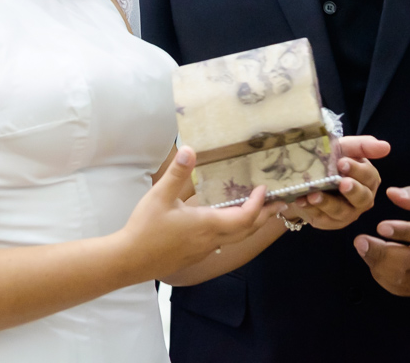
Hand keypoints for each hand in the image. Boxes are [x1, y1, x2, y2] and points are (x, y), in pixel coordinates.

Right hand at [120, 147, 286, 279]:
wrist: (129, 261)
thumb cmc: (145, 229)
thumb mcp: (160, 196)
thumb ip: (177, 173)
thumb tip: (190, 148)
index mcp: (207, 224)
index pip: (245, 217)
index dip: (259, 204)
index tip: (264, 189)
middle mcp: (211, 240)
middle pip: (248, 230)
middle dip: (265, 216)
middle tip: (280, 203)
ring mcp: (204, 250)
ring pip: (236, 239)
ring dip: (251, 224)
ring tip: (260, 211)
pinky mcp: (195, 255)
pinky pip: (223, 243)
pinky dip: (235, 231)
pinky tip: (228, 223)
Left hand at [283, 135, 389, 230]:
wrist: (306, 177)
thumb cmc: (331, 160)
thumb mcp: (344, 148)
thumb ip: (363, 146)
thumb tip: (386, 147)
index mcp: (368, 179)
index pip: (369, 176)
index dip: (357, 170)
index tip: (342, 162)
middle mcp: (362, 199)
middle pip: (362, 198)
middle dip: (352, 190)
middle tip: (341, 183)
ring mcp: (347, 213)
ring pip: (341, 211)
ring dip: (327, 202)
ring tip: (313, 194)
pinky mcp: (329, 222)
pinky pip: (322, 217)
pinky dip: (310, 208)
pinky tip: (301, 200)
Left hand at [354, 182, 409, 296]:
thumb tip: (391, 193)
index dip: (402, 232)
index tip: (380, 227)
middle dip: (381, 252)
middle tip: (360, 240)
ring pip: (405, 278)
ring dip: (379, 266)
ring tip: (364, 249)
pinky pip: (403, 289)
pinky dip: (384, 278)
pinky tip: (374, 263)